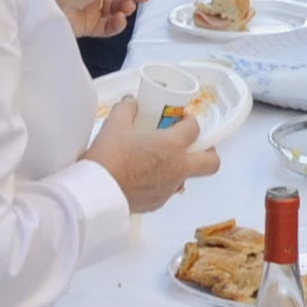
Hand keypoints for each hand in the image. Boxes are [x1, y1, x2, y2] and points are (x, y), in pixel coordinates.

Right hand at [83, 96, 220, 212]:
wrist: (96, 192)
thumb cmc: (109, 156)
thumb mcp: (115, 124)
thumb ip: (127, 109)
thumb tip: (132, 102)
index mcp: (172, 145)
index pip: (194, 129)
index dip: (190, 120)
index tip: (181, 118)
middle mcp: (177, 168)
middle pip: (211, 163)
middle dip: (208, 152)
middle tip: (194, 145)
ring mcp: (169, 189)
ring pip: (187, 178)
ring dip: (181, 168)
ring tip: (160, 161)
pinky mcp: (157, 204)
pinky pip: (167, 191)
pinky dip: (162, 183)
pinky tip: (144, 178)